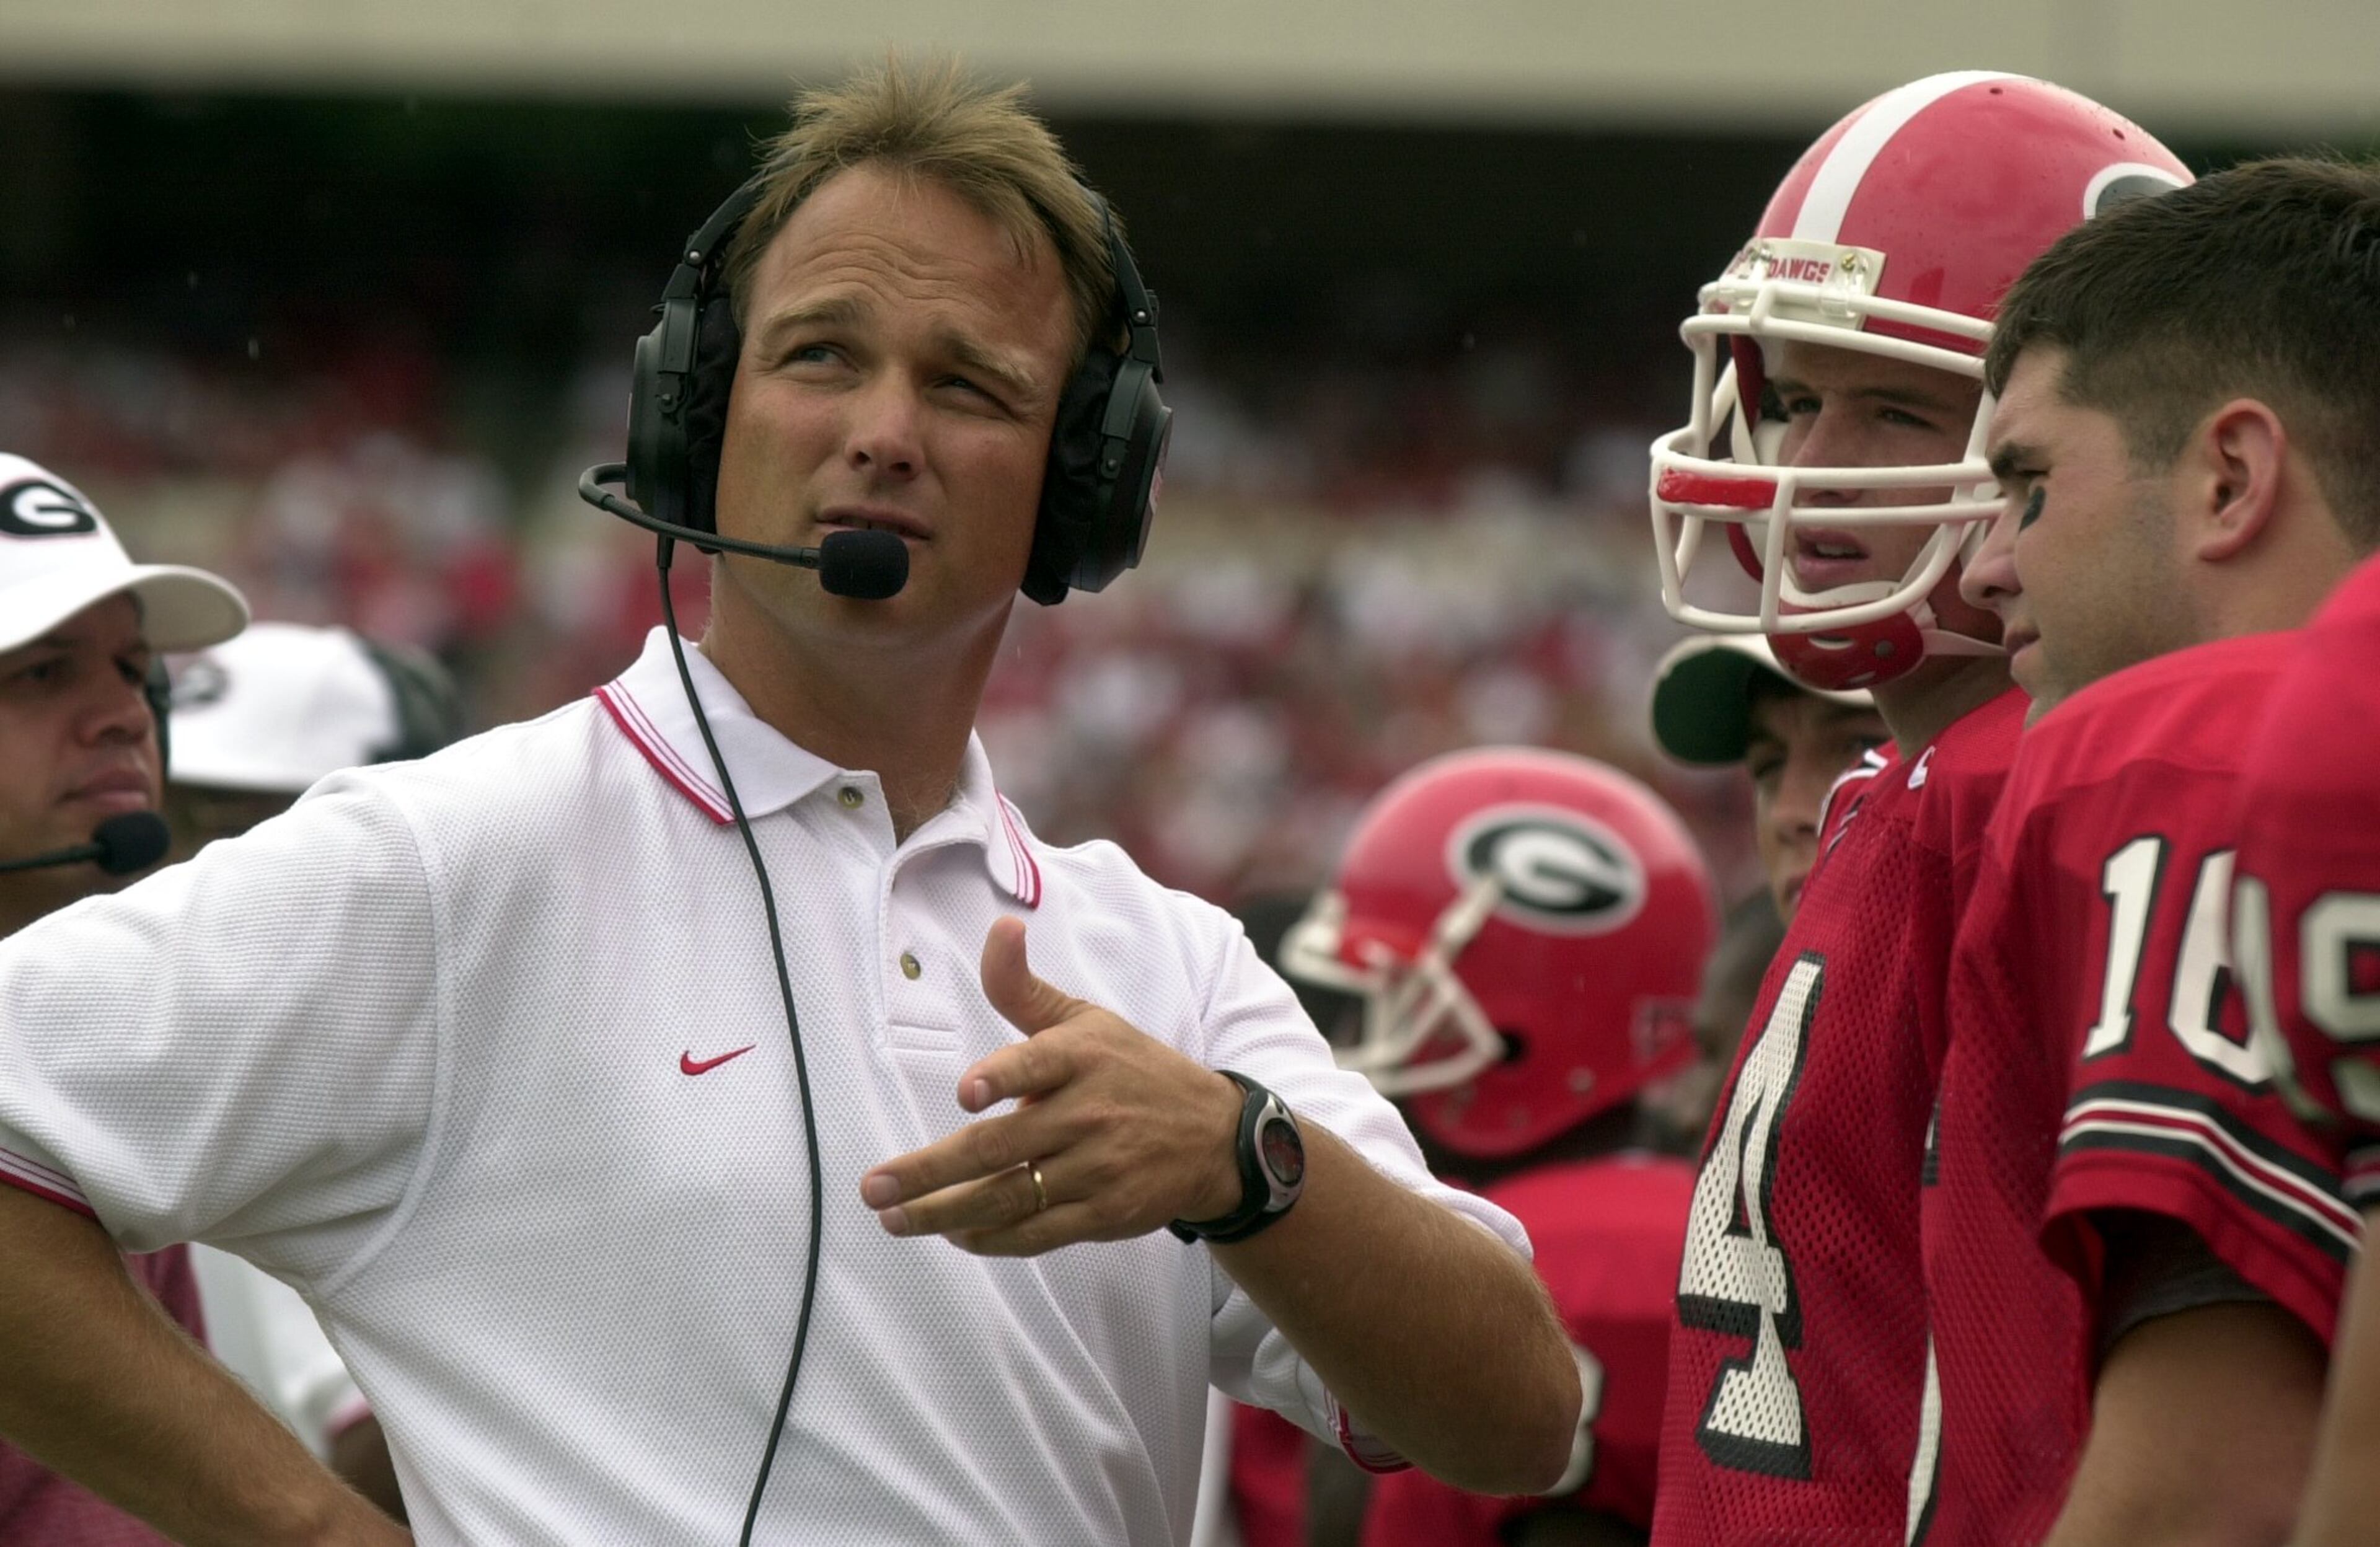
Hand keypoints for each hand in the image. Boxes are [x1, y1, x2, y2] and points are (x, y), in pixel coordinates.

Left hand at [859, 916, 1245, 1254]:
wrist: (1212, 1137)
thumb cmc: (1130, 1069)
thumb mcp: (1085, 1020)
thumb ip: (1024, 986)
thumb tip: (1000, 928)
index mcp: (1083, 1056)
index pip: (1039, 1064)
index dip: (1003, 1078)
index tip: (966, 1093)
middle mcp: (1090, 1113)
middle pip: (1002, 1146)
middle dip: (932, 1171)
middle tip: (875, 1187)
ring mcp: (1097, 1168)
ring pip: (1011, 1197)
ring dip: (946, 1214)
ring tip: (895, 1218)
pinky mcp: (1104, 1213)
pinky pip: (1038, 1232)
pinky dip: (992, 1238)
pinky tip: (952, 1235)